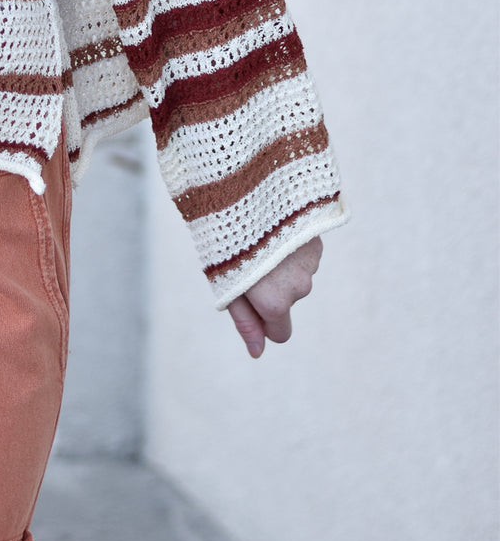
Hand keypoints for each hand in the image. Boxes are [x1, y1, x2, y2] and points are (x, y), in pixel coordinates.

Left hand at [226, 236, 322, 358]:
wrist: (241, 187)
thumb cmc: (225, 240)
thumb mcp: (225, 282)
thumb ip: (245, 321)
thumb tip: (257, 352)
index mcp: (276, 302)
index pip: (281, 333)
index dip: (263, 320)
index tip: (250, 299)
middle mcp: (299, 287)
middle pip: (287, 299)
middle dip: (271, 286)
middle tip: (245, 257)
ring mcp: (310, 262)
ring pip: (296, 274)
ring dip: (280, 262)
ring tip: (256, 236)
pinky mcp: (315, 237)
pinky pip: (302, 252)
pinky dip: (289, 244)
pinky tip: (272, 224)